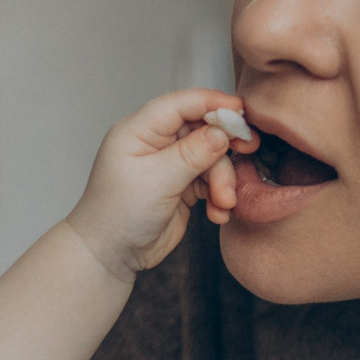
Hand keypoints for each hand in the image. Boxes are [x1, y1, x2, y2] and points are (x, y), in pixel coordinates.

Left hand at [63, 90, 258, 278]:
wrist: (110, 256)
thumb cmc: (118, 215)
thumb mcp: (157, 180)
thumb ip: (192, 154)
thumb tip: (222, 132)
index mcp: (139, 130)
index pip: (180, 104)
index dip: (212, 103)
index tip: (240, 110)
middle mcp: (154, 142)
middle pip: (201, 130)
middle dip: (223, 148)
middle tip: (249, 150)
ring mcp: (168, 165)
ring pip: (210, 157)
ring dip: (222, 180)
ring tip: (224, 203)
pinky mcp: (181, 186)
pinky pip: (209, 180)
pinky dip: (218, 195)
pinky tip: (217, 213)